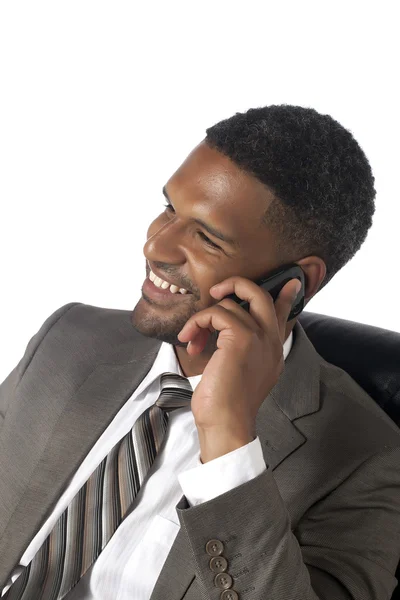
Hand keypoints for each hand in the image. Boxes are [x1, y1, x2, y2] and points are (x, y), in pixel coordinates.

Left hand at [177, 276, 300, 462]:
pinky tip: (189, 340)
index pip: (284, 315)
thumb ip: (240, 349)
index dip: (286, 296)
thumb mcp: (238, 372)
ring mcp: (260, 337)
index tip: (291, 283)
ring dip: (203, 318)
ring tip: (192, 338)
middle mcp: (271, 341)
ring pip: (230, 305)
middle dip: (237, 285)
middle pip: (261, 295)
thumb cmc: (226, 404)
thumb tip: (227, 333)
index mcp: (273, 350)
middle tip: (217, 291)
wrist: (226, 423)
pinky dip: (198, 323)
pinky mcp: (242, 337)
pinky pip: (217, 313)